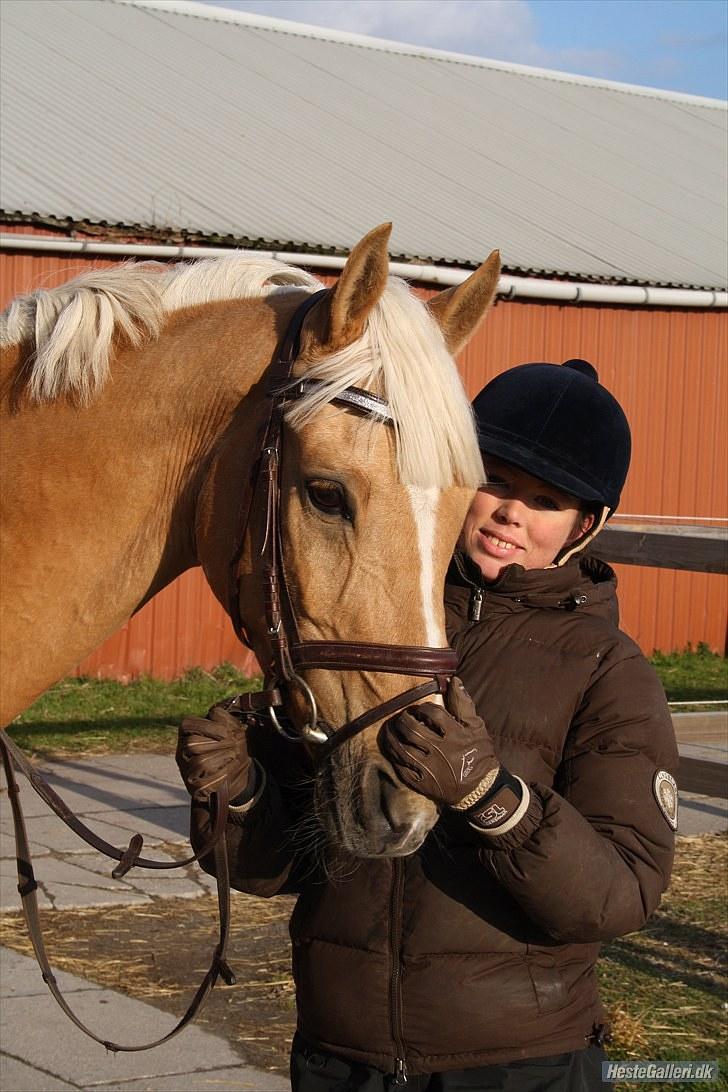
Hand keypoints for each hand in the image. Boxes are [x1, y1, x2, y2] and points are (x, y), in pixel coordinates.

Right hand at [176, 705, 252, 802]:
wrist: (237, 774)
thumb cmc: (233, 746)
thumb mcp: (234, 728)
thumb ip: (230, 717)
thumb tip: (246, 703)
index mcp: (188, 732)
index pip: (187, 724)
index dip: (207, 727)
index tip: (227, 732)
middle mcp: (182, 751)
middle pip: (191, 744)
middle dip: (217, 745)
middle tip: (234, 745)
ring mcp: (185, 770)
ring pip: (198, 762)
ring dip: (221, 758)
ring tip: (233, 756)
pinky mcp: (193, 788)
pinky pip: (203, 783)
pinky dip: (221, 775)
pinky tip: (229, 770)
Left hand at [379, 677, 498, 808]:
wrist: (480, 791)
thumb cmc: (479, 755)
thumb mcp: (477, 728)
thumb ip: (463, 704)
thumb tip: (453, 680)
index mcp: (455, 736)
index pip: (433, 713)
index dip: (422, 708)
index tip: (418, 709)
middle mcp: (440, 751)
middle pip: (412, 730)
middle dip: (403, 719)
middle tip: (402, 717)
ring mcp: (429, 768)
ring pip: (402, 748)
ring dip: (392, 736)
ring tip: (390, 728)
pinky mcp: (422, 783)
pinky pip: (401, 767)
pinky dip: (393, 756)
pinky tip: (391, 747)